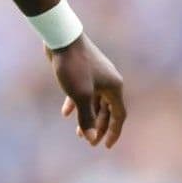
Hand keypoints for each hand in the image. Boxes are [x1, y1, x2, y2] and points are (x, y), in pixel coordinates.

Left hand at [47, 34, 125, 148]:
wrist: (62, 37)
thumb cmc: (74, 66)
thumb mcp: (80, 95)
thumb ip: (86, 118)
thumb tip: (91, 139)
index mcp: (114, 87)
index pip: (119, 115)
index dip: (113, 132)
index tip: (105, 146)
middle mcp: (109, 81)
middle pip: (107, 110)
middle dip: (98, 127)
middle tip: (89, 142)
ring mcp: (96, 75)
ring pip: (94, 102)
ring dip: (87, 117)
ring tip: (77, 133)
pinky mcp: (83, 71)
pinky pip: (83, 92)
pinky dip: (75, 103)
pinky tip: (65, 113)